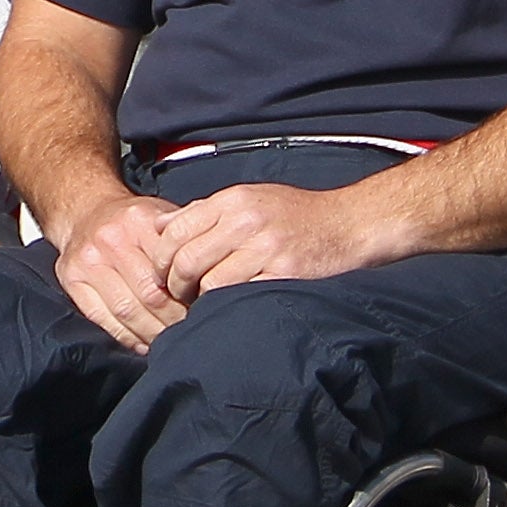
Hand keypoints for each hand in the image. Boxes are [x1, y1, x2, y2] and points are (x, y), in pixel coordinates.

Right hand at [48, 191, 192, 351]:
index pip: (171, 269)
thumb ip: (186, 236)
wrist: (84, 211)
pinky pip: (102, 318)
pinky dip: (126, 337)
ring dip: (151, 334)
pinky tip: (142, 343)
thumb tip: (214, 268)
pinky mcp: (71, 280)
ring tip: (167, 341)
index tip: (202, 309)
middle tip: (188, 331)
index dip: (189, 296)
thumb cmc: (131, 221)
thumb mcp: (161, 215)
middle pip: (150, 295)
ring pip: (126, 311)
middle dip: (173, 320)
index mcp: (139, 221)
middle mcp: (110, 240)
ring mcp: (87, 261)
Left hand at [154, 179, 406, 298]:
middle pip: (187, 260)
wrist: (348, 225)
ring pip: (210, 283)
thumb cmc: (294, 215)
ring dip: (201, 300)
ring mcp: (265, 247)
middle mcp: (245, 220)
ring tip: (204, 304)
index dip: (160, 259)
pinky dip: (229, 305)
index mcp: (232, 200)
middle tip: (180, 296)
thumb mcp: (249, 199)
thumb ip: (206, 213)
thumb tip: (159, 228)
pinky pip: (240, 296)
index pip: (175, 230)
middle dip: (175, 284)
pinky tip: (230, 307)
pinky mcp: (283, 273)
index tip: (162, 275)